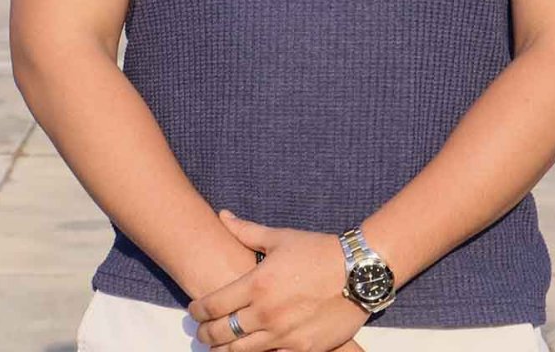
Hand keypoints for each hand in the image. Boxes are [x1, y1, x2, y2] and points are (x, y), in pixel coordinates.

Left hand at [187, 209, 370, 350]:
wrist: (360, 272)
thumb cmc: (319, 251)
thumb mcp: (280, 238)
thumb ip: (246, 231)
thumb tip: (223, 216)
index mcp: (257, 284)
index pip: (212, 304)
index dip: (197, 311)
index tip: (194, 311)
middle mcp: (266, 312)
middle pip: (221, 333)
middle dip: (206, 334)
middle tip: (202, 333)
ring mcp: (284, 334)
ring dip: (224, 351)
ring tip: (219, 347)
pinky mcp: (303, 349)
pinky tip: (251, 351)